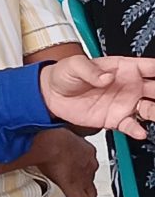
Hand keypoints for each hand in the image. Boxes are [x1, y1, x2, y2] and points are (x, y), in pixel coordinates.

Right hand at [35, 129, 98, 196]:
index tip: (70, 165)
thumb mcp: (59, 131)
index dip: (79, 165)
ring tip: (68, 190)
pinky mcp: (76, 189)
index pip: (89, 161)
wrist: (47, 144)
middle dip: (82, 178)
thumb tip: (50, 130)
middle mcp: (89, 164)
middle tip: (69, 177)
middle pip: (91, 176)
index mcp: (87, 150)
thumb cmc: (49, 134)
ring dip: (81, 191)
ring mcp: (84, 178)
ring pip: (90, 191)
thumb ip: (61, 135)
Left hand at [40, 55, 154, 138]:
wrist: (51, 95)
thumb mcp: (74, 65)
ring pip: (150, 109)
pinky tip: (140, 131)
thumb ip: (90, 70)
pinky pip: (132, 125)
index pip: (148, 67)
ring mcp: (124, 103)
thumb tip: (106, 77)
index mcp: (121, 67)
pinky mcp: (116, 119)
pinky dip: (138, 130)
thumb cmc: (64, 74)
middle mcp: (127, 85)